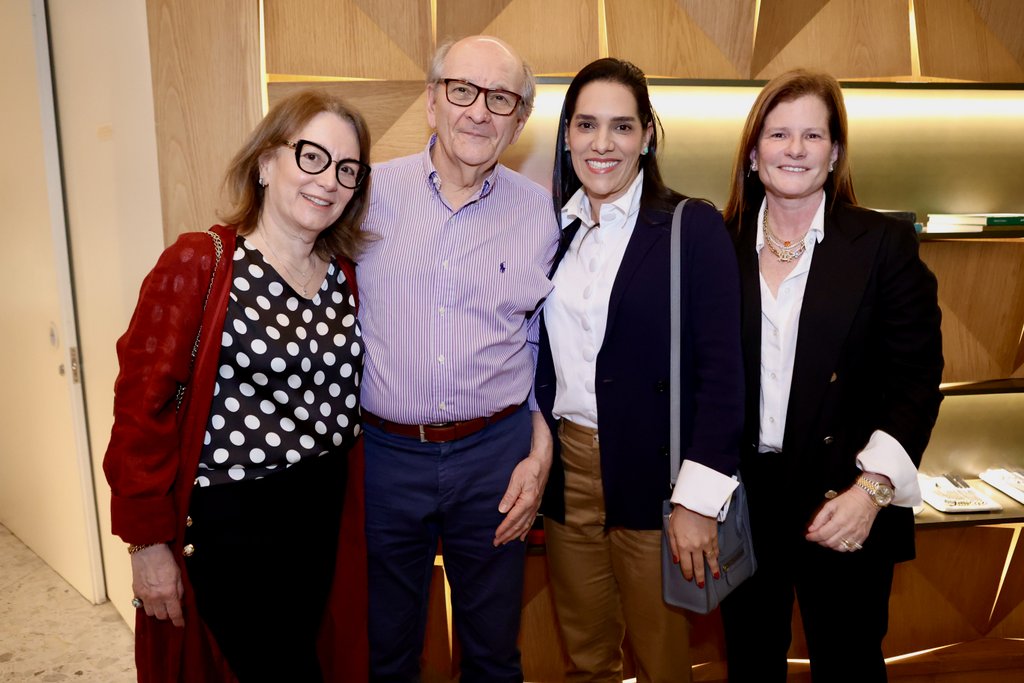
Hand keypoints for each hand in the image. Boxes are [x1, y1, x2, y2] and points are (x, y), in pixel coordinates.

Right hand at [130, 543, 184, 626]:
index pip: (174, 613)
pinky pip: (141, 605)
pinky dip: (147, 605)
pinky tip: (151, 599)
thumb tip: (179, 602)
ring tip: (161, 604)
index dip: (179, 621)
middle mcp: (155, 597)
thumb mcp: (179, 575)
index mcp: (168, 593)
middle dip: (168, 615)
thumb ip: (179, 591)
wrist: (148, 550)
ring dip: (157, 611)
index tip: (181, 624)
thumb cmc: (166, 560)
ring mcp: (144, 595)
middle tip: (171, 609)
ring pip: (150, 613)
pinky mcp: (136, 591)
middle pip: (161, 616)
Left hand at [493, 411, 552, 545]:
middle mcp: (532, 507)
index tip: (496, 536)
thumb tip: (502, 510)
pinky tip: (522, 536)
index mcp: (526, 502)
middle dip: (507, 535)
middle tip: (497, 543)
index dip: (504, 529)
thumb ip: (509, 496)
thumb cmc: (529, 469)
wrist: (542, 462)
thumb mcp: (516, 480)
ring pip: (524, 526)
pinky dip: (525, 530)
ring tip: (506, 542)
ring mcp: (535, 507)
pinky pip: (530, 521)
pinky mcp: (536, 505)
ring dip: (515, 535)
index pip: (512, 519)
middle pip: (518, 526)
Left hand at [666, 504, 719, 585]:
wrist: (695, 503)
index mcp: (684, 546)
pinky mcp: (713, 537)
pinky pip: (715, 550)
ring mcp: (706, 543)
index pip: (686, 565)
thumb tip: (676, 560)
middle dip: (700, 577)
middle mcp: (696, 547)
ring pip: (710, 560)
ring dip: (712, 570)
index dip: (687, 573)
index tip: (689, 578)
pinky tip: (716, 560)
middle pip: (699, 566)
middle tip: (701, 584)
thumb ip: (673, 546)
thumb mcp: (671, 530)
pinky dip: (716, 556)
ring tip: (714, 577)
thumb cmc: (680, 514)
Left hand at [805, 486, 878, 551]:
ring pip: (839, 548)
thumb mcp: (830, 505)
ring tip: (827, 538)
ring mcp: (856, 535)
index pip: (822, 534)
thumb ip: (820, 518)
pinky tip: (838, 540)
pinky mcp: (863, 537)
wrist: (867, 498)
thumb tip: (812, 529)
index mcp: (839, 521)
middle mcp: (848, 530)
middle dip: (820, 541)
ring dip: (830, 545)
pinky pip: (850, 548)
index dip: (813, 537)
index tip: (808, 536)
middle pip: (830, 543)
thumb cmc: (848, 500)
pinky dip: (842, 547)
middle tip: (816, 536)